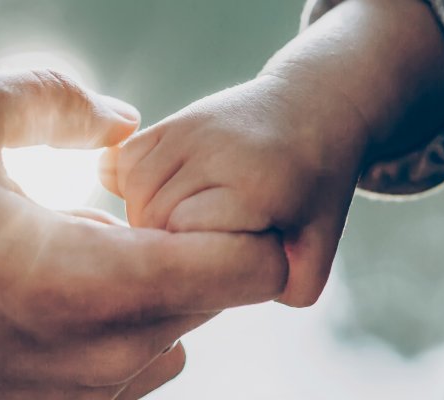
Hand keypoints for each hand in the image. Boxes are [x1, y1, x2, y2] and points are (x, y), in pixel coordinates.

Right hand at [0, 69, 288, 397]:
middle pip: (215, 296)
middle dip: (181, 242)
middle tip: (105, 208)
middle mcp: (106, 362)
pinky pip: (128, 367)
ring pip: (173, 332)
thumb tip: (121, 124)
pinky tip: (43, 291)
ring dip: (145, 285)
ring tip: (70, 251)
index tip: (166, 189)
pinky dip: (110, 323)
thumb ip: (54, 96)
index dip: (234, 213)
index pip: (255, 267)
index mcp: (101, 291)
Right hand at [100, 75, 367, 306]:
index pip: (184, 240)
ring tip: (178, 229)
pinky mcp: (171, 120)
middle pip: (153, 217)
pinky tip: (163, 198)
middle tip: (197, 253)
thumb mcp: (317, 251)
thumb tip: (218, 291)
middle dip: (165, 244)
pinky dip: (132, 186)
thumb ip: (279, 287)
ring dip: (145, 218)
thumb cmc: (315, 189)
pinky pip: (126, 161)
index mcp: (255, 187)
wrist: (313, 108)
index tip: (219, 264)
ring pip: (135, 190)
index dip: (193, 263)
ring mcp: (190, 129)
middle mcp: (217, 151)